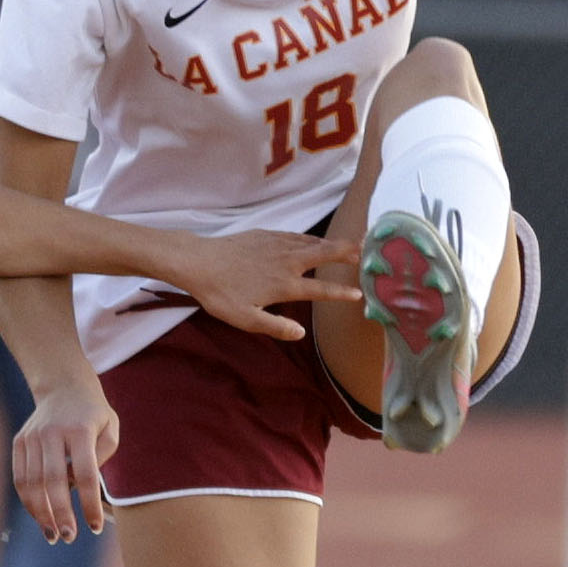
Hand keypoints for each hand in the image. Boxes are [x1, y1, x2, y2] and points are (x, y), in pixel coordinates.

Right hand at [11, 382, 118, 542]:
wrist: (63, 386)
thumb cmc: (93, 415)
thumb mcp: (110, 427)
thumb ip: (103, 456)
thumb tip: (81, 487)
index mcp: (80, 429)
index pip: (85, 473)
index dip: (88, 503)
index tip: (94, 527)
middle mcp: (52, 432)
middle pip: (54, 480)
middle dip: (60, 513)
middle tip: (69, 537)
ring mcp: (32, 437)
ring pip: (32, 482)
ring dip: (42, 513)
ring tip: (54, 535)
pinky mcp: (19, 442)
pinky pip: (20, 478)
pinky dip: (29, 501)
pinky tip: (40, 517)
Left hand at [162, 227, 357, 342]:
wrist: (199, 261)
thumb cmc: (221, 294)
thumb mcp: (246, 319)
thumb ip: (275, 326)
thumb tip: (301, 332)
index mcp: (285, 284)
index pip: (321, 290)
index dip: (341, 293)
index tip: (358, 294)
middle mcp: (287, 261)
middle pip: (325, 253)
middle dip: (348, 252)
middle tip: (368, 250)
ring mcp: (277, 244)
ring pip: (313, 242)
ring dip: (333, 243)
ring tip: (350, 244)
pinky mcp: (266, 234)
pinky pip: (297, 236)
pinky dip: (312, 238)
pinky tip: (314, 241)